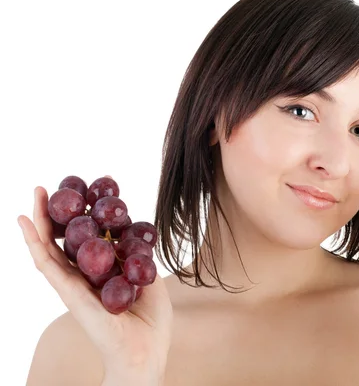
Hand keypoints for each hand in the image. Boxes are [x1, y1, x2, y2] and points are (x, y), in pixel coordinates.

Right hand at [18, 181, 173, 376]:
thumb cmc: (150, 319)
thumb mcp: (146, 275)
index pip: (83, 241)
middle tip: (48, 187)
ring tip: (36, 195)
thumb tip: (128, 230)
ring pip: (49, 250)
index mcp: (100, 273)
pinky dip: (36, 245)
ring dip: (40, 222)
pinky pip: (49, 268)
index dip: (79, 217)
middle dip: (54, 214)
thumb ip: (134, 254)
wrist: (148, 352)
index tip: (80, 192)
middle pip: (62, 242)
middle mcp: (83, 278)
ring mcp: (73, 287)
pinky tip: (28, 225)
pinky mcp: (70, 296)